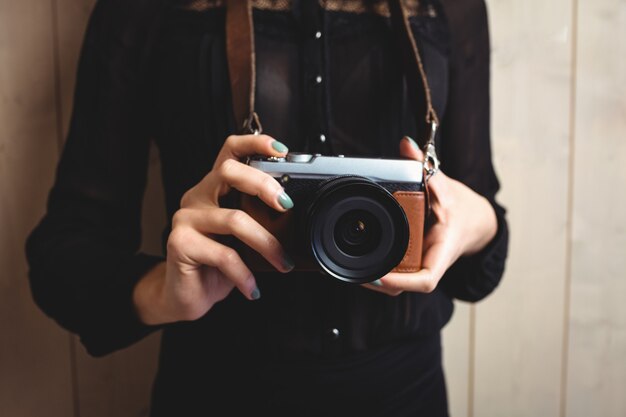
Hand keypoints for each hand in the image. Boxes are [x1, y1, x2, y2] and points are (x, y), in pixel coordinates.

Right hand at [133, 134, 294, 324]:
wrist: (187, 295)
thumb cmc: (218, 264)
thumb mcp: (243, 239)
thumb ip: (259, 221)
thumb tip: (295, 218)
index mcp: (214, 189)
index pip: (230, 152)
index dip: (254, 143)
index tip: (281, 150)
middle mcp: (197, 196)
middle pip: (229, 172)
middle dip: (264, 185)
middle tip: (287, 206)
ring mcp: (186, 218)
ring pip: (234, 219)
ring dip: (266, 244)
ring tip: (282, 263)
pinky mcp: (179, 242)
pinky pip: (223, 255)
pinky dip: (244, 274)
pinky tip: (252, 287)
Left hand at [363, 137, 497, 295]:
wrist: (475, 222)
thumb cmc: (460, 208)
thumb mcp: (445, 185)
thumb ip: (423, 166)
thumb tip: (406, 144)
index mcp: (442, 250)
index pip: (426, 279)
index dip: (402, 281)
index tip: (381, 276)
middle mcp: (431, 262)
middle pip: (405, 286)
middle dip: (381, 283)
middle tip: (356, 272)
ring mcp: (422, 265)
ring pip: (400, 283)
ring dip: (379, 280)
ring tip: (355, 270)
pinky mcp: (415, 263)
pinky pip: (398, 274)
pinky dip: (382, 272)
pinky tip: (364, 265)